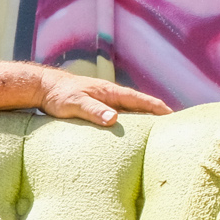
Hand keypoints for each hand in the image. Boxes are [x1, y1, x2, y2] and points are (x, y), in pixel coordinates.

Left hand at [39, 69, 170, 127]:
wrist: (44, 88)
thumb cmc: (59, 96)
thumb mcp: (75, 104)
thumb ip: (93, 110)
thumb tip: (114, 119)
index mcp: (111, 92)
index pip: (141, 100)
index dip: (158, 108)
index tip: (174, 116)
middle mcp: (112, 95)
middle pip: (141, 105)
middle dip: (158, 113)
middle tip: (175, 126)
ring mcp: (106, 101)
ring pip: (131, 110)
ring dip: (145, 118)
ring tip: (159, 130)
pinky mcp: (98, 107)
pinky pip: (121, 114)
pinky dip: (131, 121)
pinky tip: (132, 131)